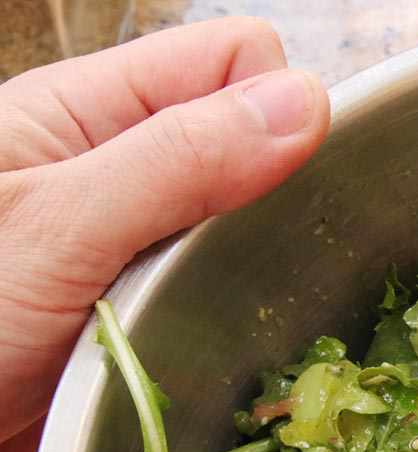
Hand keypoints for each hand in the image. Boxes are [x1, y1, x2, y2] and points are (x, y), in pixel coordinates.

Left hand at [0, 18, 328, 451]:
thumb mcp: (58, 228)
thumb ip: (180, 161)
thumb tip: (306, 103)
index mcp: (84, 114)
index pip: (233, 61)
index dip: (274, 110)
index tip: (278, 191)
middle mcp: (115, 176)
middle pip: (251, 153)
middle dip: (276, 206)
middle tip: (244, 278)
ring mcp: (131, 257)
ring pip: (249, 241)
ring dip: (259, 286)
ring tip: (232, 333)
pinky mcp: (142, 331)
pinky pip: (228, 315)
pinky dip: (242, 340)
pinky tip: (226, 370)